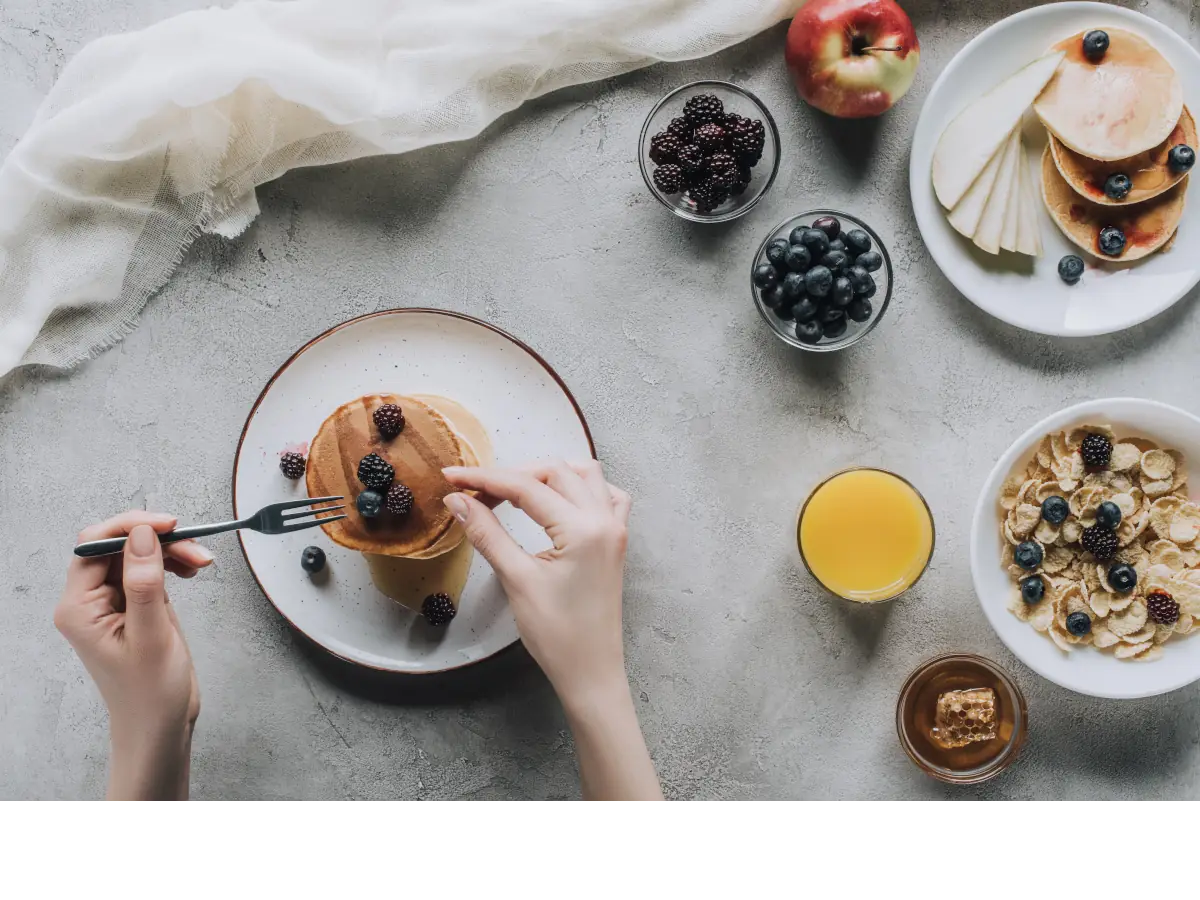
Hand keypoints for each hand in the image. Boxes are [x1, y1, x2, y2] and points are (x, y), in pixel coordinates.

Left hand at [55, 511, 211, 803]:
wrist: (159, 727)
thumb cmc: (151, 693)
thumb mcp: (152, 635)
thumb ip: (145, 582)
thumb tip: (141, 534)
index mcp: (79, 608)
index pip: (95, 546)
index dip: (130, 528)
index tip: (168, 525)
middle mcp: (89, 602)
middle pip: (117, 546)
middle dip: (158, 539)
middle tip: (194, 547)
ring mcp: (111, 603)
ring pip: (136, 555)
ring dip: (170, 550)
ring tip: (201, 562)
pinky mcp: (133, 606)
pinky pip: (148, 570)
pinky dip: (171, 564)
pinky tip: (191, 570)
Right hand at [443, 461, 661, 802]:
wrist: (591, 673)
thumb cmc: (557, 635)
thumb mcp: (517, 580)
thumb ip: (488, 534)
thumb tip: (458, 501)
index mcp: (583, 529)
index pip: (527, 487)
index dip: (484, 478)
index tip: (451, 476)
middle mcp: (605, 521)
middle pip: (555, 473)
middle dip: (512, 475)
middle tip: (474, 490)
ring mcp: (615, 530)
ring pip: (584, 476)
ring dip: (547, 475)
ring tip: (511, 491)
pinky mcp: (615, 542)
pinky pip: (606, 496)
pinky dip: (580, 488)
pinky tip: (557, 500)